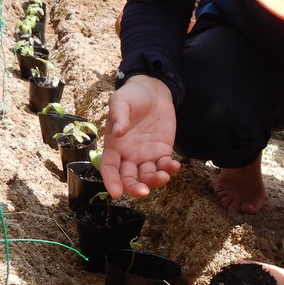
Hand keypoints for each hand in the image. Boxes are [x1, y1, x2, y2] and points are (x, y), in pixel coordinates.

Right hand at [102, 75, 181, 197]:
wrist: (153, 91)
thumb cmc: (132, 96)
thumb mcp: (120, 100)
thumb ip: (118, 115)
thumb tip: (117, 132)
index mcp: (113, 146)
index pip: (109, 168)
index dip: (111, 181)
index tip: (116, 193)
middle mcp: (128, 155)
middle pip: (128, 179)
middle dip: (134, 188)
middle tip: (143, 191)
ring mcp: (145, 156)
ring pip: (148, 176)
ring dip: (155, 181)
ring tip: (164, 176)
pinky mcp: (162, 152)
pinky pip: (164, 166)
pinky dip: (169, 169)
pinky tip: (174, 165)